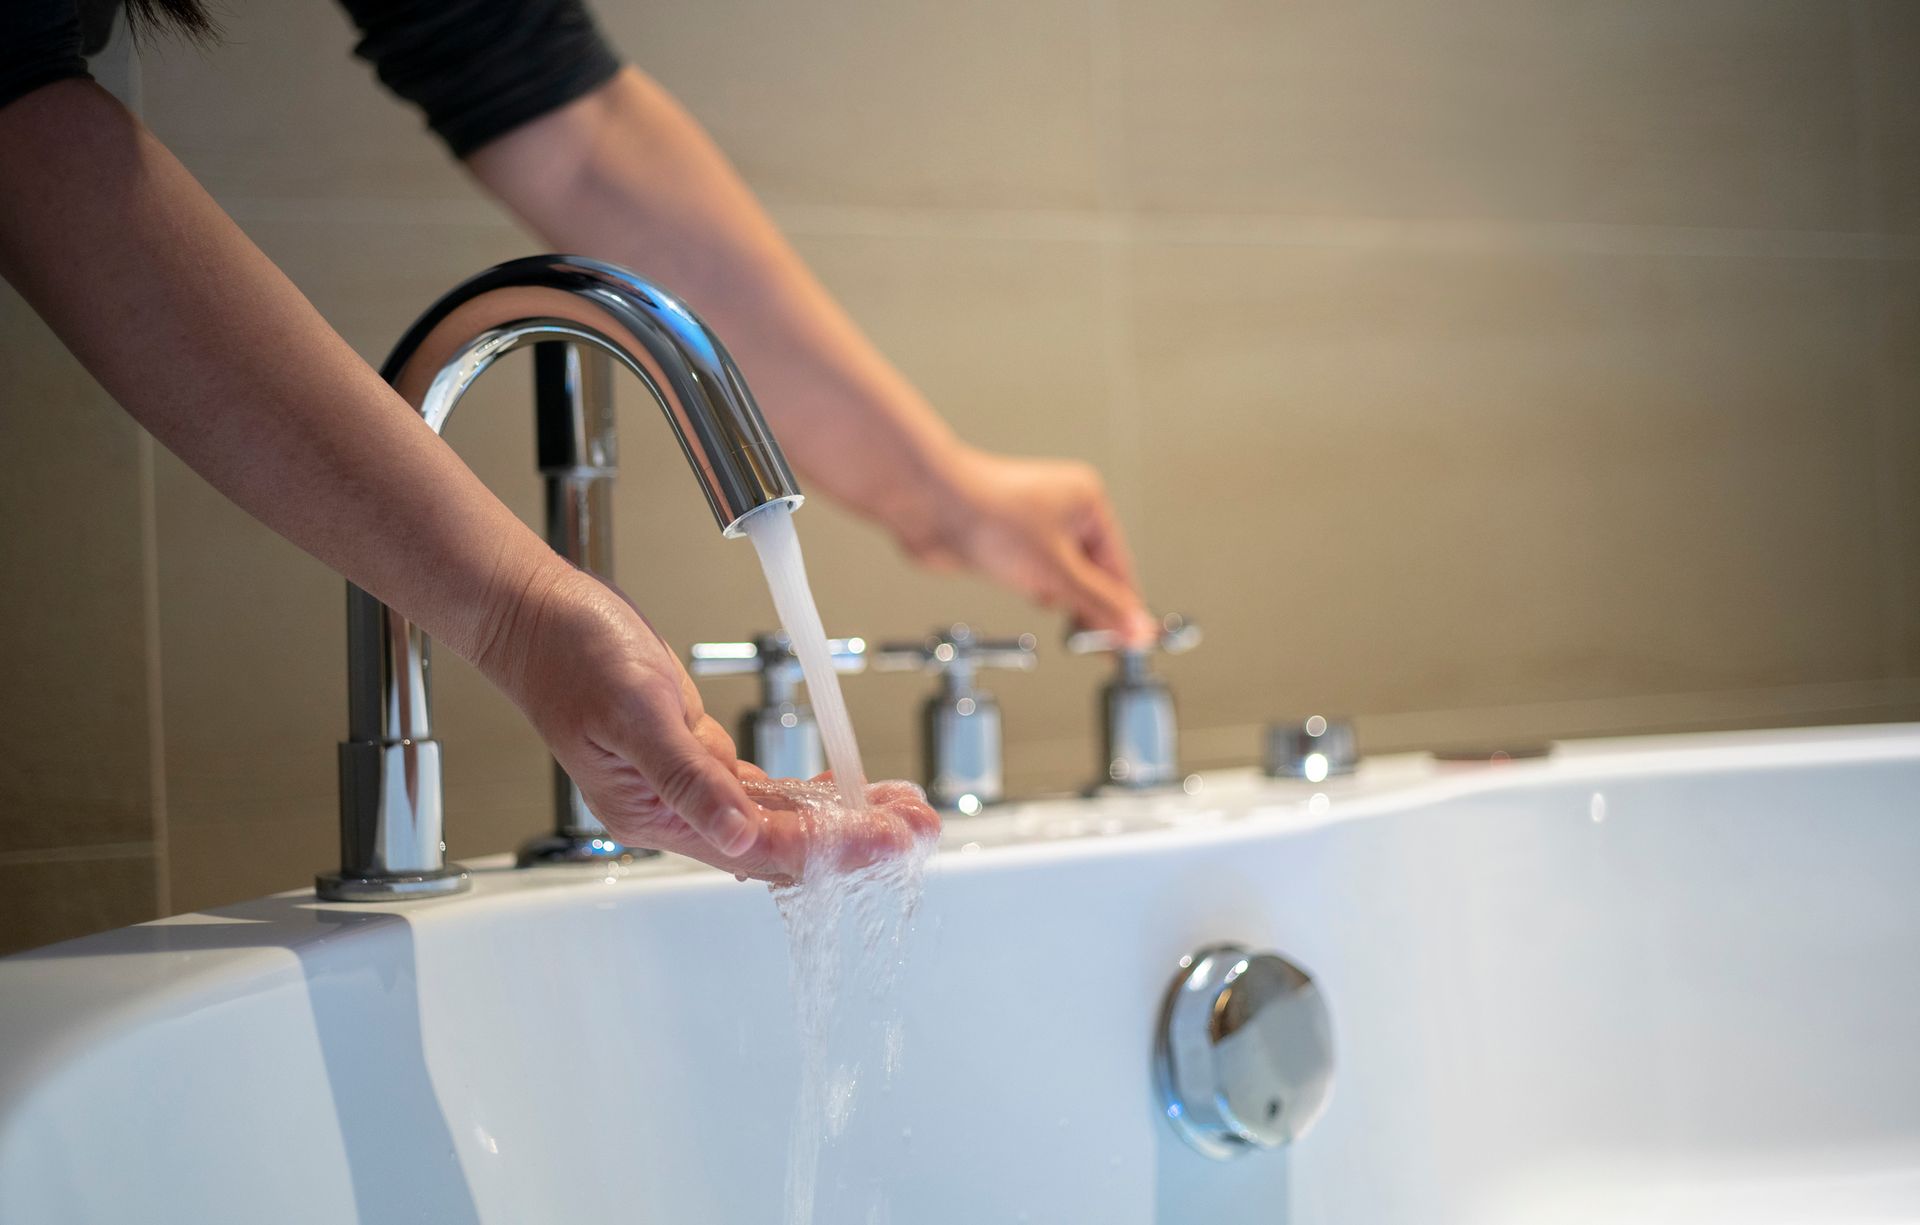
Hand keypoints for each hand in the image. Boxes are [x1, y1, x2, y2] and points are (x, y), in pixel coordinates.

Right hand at [473, 565, 935, 880]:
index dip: (835, 848)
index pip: (766, 848)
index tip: (891, 840)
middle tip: (922, 829)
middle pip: (785, 843)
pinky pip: (766, 786)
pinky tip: (848, 787)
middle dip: (858, 838)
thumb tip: (742, 838)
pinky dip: (812, 788)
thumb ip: (688, 779)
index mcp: (658, 817)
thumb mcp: (636, 713)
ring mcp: (689, 784)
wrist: (536, 615)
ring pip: (783, 816)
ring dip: (846, 815)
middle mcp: (679, 811)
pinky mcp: (696, 753)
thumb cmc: (570, 657)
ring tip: (906, 810)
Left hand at [896, 446, 1157, 645]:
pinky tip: (1023, 589)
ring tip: (1044, 600)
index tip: (1130, 644)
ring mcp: (1034, 525)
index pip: (1119, 568)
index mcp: (1087, 503)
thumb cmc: (989, 516)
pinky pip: (1034, 573)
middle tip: (1092, 643)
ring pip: (1062, 576)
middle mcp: (1064, 510)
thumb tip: (1137, 628)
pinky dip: (1033, 588)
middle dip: (1087, 604)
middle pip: (1093, 573)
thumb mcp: (1057, 572)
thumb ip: (1100, 605)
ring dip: (1056, 596)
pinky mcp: (1008, 541)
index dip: (1123, 609)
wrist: (929, 507)